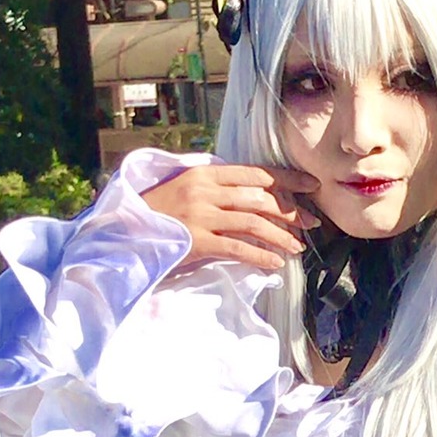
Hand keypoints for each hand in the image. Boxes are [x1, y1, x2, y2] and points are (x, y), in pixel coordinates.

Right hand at [142, 164, 320, 269]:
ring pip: (253, 222)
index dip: (288, 179)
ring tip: (297, 247)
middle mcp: (206, 190)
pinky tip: (275, 264)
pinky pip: (237, 248)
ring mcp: (201, 215)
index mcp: (206, 172)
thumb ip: (218, 189)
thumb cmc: (159, 210)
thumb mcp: (187, 188)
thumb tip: (256, 195)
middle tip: (311, 223)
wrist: (125, 228)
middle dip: (291, 211)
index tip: (312, 185)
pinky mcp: (196, 241)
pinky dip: (261, 256)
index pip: (257, 173)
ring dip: (281, 236)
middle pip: (260, 198)